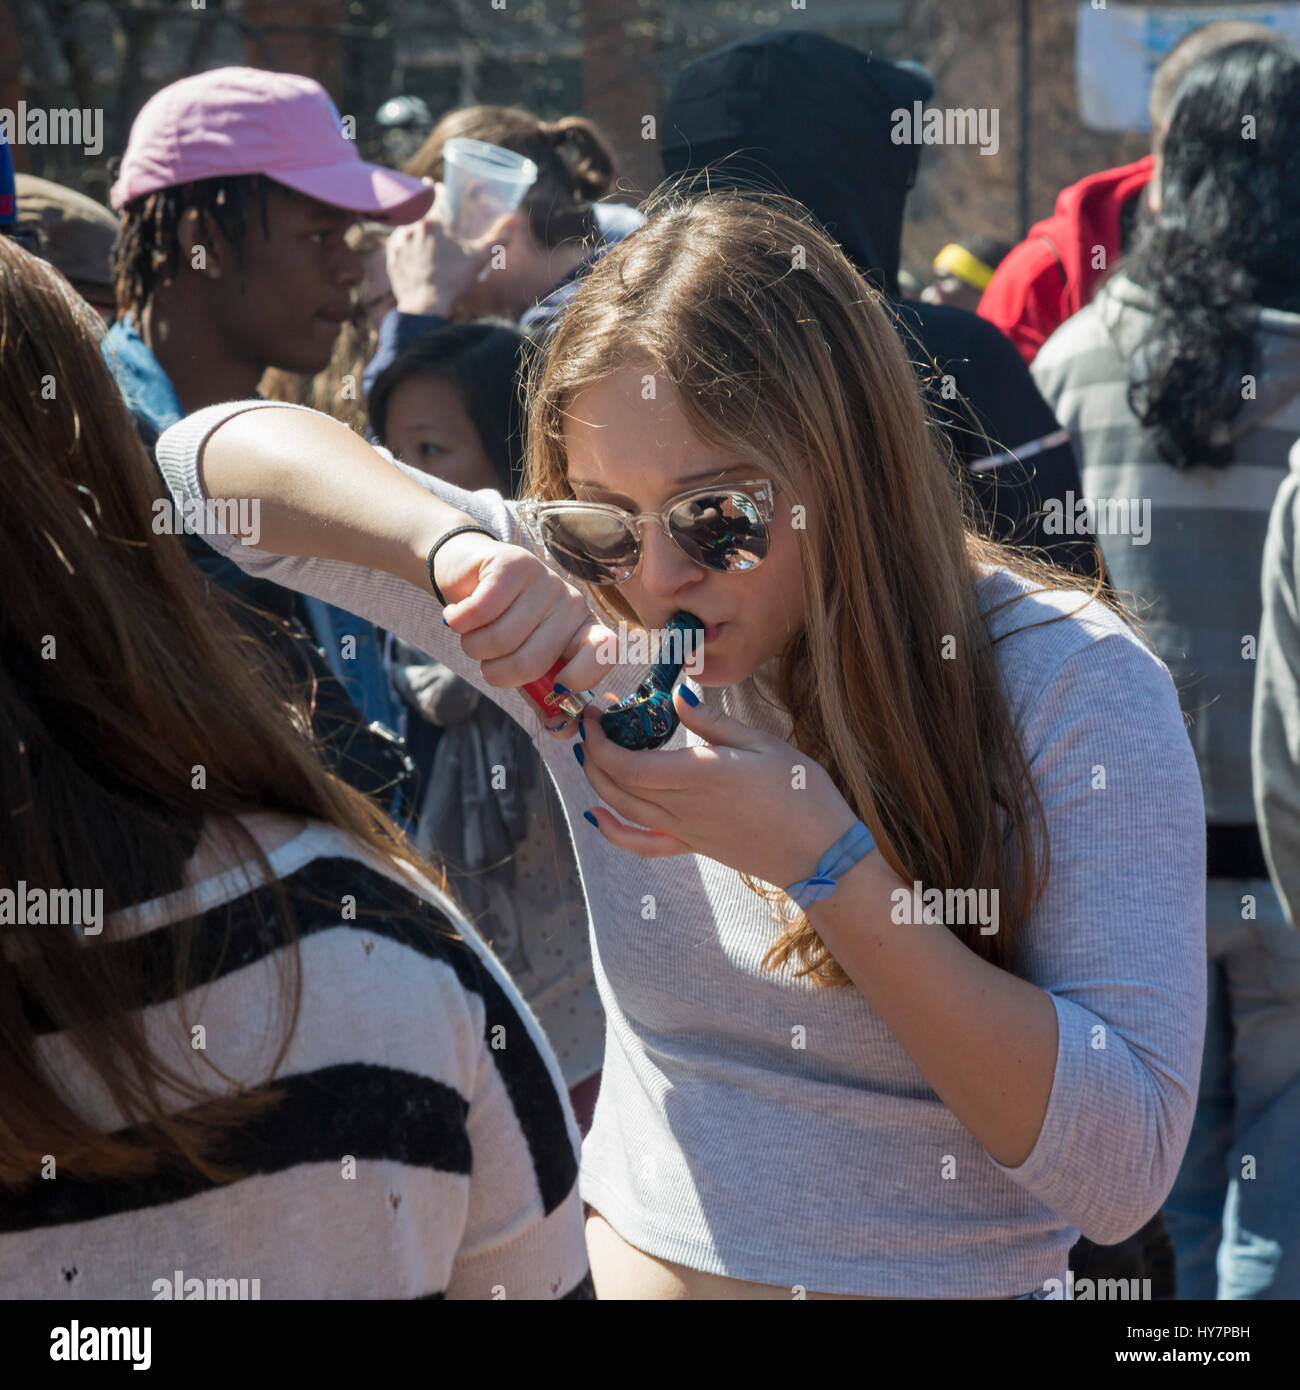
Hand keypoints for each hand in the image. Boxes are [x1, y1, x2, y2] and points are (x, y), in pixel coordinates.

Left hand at [385, 181, 513, 316]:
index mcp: (431, 220)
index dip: (436, 189)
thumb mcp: (479, 258)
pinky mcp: (391, 256)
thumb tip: (511, 221)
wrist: (425, 305)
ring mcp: (398, 241)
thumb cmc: (453, 280)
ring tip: (421, 230)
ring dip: (412, 223)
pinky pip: (396, 241)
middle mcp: (410, 226)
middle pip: (415, 205)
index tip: (437, 188)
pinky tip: (412, 247)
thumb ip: (497, 239)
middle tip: (428, 208)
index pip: (431, 193)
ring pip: (404, 223)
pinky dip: (404, 241)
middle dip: (422, 205)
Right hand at [435, 530, 614, 740]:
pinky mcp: (514, 564)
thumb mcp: (526, 668)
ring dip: (473, 646)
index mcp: (584, 631)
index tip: (554, 692)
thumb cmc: (502, 628)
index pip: (605, 653)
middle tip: (488, 659)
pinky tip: (458, 616)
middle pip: (532, 662)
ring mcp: (545, 581)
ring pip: (500, 639)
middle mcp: (572, 604)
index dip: (579, 680)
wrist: (469, 579)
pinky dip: (459, 621)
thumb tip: (564, 730)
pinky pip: (482, 610)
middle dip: (497, 672)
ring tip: (474, 632)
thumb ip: (544, 699)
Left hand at [573, 686, 861, 884]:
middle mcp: (682, 807)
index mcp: (698, 775)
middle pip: (617, 785)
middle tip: (593, 725)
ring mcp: (685, 831)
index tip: (596, 713)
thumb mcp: (761, 743)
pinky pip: (643, 844)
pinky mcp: (693, 846)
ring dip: (598, 783)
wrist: (820, 852)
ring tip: (591, 755)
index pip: (626, 762)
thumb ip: (712, 722)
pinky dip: (614, 832)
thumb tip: (676, 695)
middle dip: (594, 754)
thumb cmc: (800, 792)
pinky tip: (598, 817)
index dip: (600, 739)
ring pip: (624, 810)